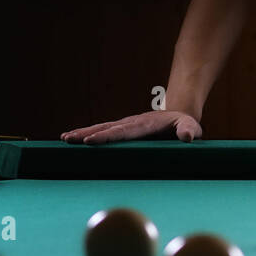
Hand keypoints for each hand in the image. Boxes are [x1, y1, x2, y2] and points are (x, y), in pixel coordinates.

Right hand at [61, 110, 202, 143]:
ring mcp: (126, 124)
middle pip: (107, 128)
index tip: (91, 140)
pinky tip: (71, 139)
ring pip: (101, 127)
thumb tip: (187, 137)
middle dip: (88, 133)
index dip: (107, 136)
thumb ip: (189, 130)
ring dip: (83, 132)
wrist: (179, 115)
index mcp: (146, 124)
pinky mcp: (123, 129)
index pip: (124, 132)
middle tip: (70, 139)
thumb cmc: (185, 124)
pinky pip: (103, 130)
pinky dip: (87, 133)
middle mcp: (132, 122)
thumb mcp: (190, 126)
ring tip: (65, 139)